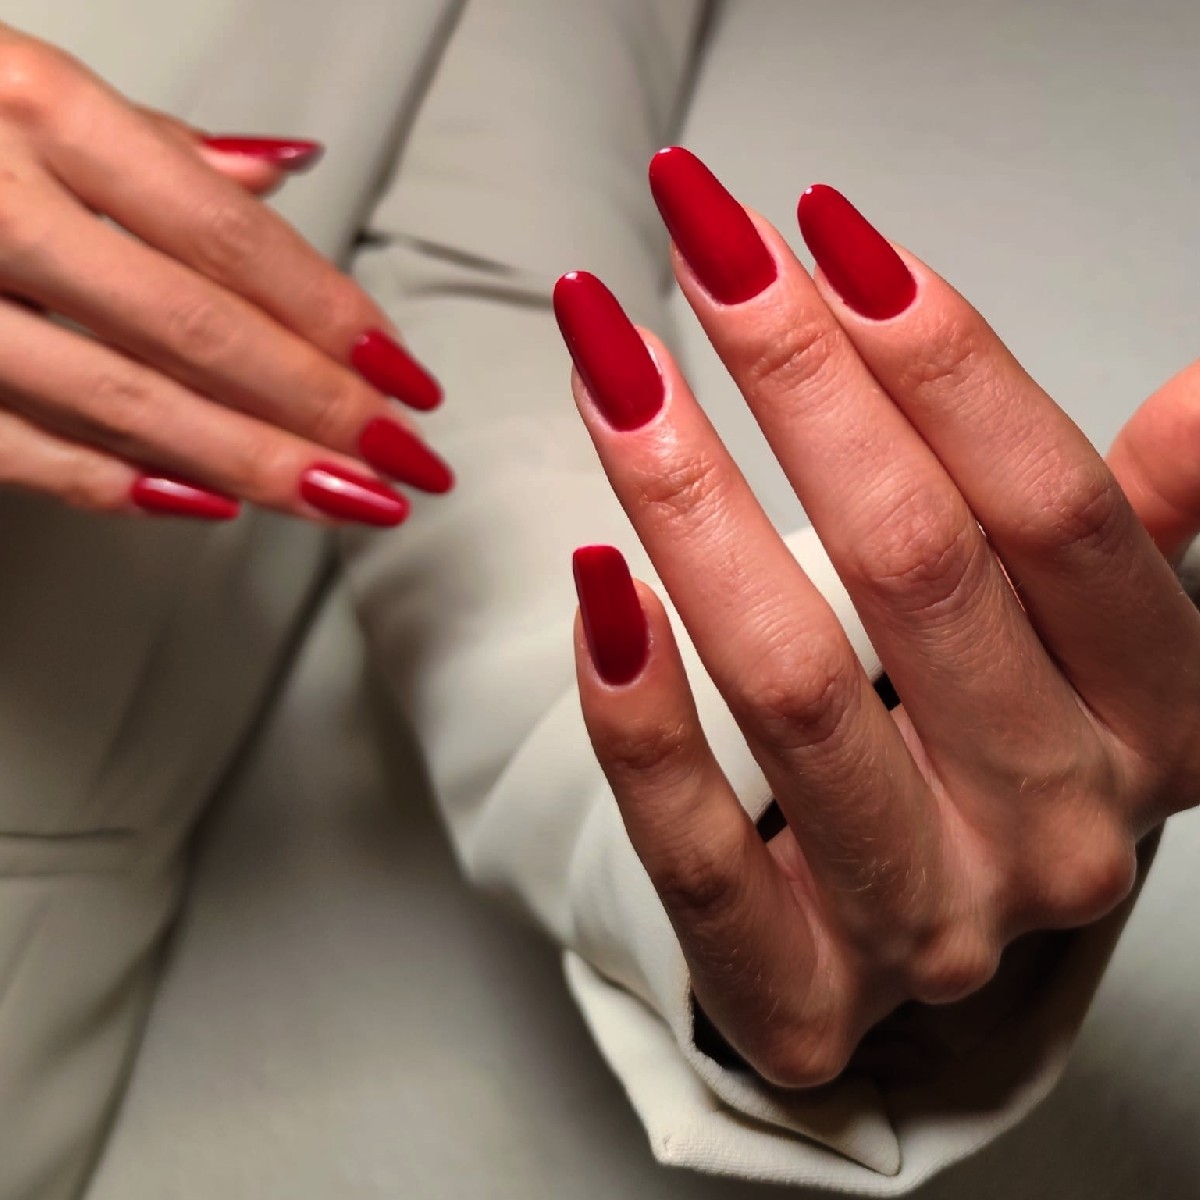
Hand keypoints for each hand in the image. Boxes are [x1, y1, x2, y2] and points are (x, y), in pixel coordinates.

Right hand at [0, 26, 450, 524]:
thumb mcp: (21, 84)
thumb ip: (157, 146)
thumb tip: (287, 170)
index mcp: (27, 102)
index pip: (223, 232)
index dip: (329, 314)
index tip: (404, 377)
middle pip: (191, 325)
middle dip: (315, 404)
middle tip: (401, 460)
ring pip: (118, 398)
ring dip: (247, 460)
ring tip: (343, 500)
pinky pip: (18, 445)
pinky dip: (115, 483)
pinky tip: (205, 506)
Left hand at [555, 147, 1199, 1087]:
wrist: (912, 914)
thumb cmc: (986, 737)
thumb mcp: (1092, 638)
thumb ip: (1129, 527)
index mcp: (1161, 720)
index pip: (1055, 510)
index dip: (943, 355)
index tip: (827, 231)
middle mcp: (1061, 828)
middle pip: (917, 570)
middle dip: (799, 384)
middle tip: (706, 248)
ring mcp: (929, 924)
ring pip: (791, 692)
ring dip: (689, 505)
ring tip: (613, 370)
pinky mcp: (795, 992)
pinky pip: (696, 847)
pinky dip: (634, 713)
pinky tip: (594, 587)